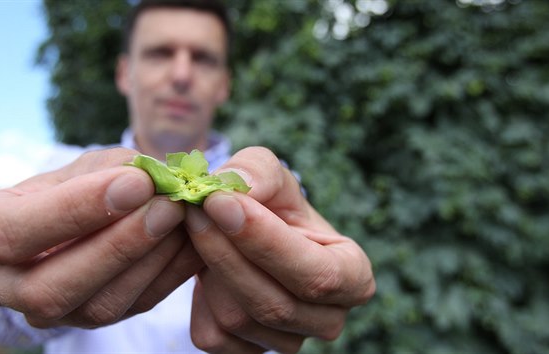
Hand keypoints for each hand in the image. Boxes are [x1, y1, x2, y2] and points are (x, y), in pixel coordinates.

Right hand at [0, 148, 203, 327]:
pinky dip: (169, 273)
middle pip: (52, 286)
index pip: (14, 232)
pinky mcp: (93, 322)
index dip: (76, 209)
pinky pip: (134, 307)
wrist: (82, 221)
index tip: (135, 182)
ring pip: (99, 306)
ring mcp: (49, 313)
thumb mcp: (82, 166)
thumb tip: (155, 178)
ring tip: (184, 218)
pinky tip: (195, 241)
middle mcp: (4, 285)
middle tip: (168, 206)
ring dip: (149, 261)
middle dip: (118, 245)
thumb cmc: (74, 185)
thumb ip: (111, 169)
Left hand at [185, 147, 375, 352]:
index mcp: (353, 275)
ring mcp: (289, 342)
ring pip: (238, 319)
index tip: (221, 203)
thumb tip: (237, 189)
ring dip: (208, 268)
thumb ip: (258, 171)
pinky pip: (213, 334)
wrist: (246, 233)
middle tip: (194, 209)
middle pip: (275, 304)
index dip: (266, 242)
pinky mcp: (249, 352)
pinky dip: (197, 297)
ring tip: (197, 227)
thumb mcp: (271, 175)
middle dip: (227, 253)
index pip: (317, 274)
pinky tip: (202, 263)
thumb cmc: (271, 203)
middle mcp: (328, 318)